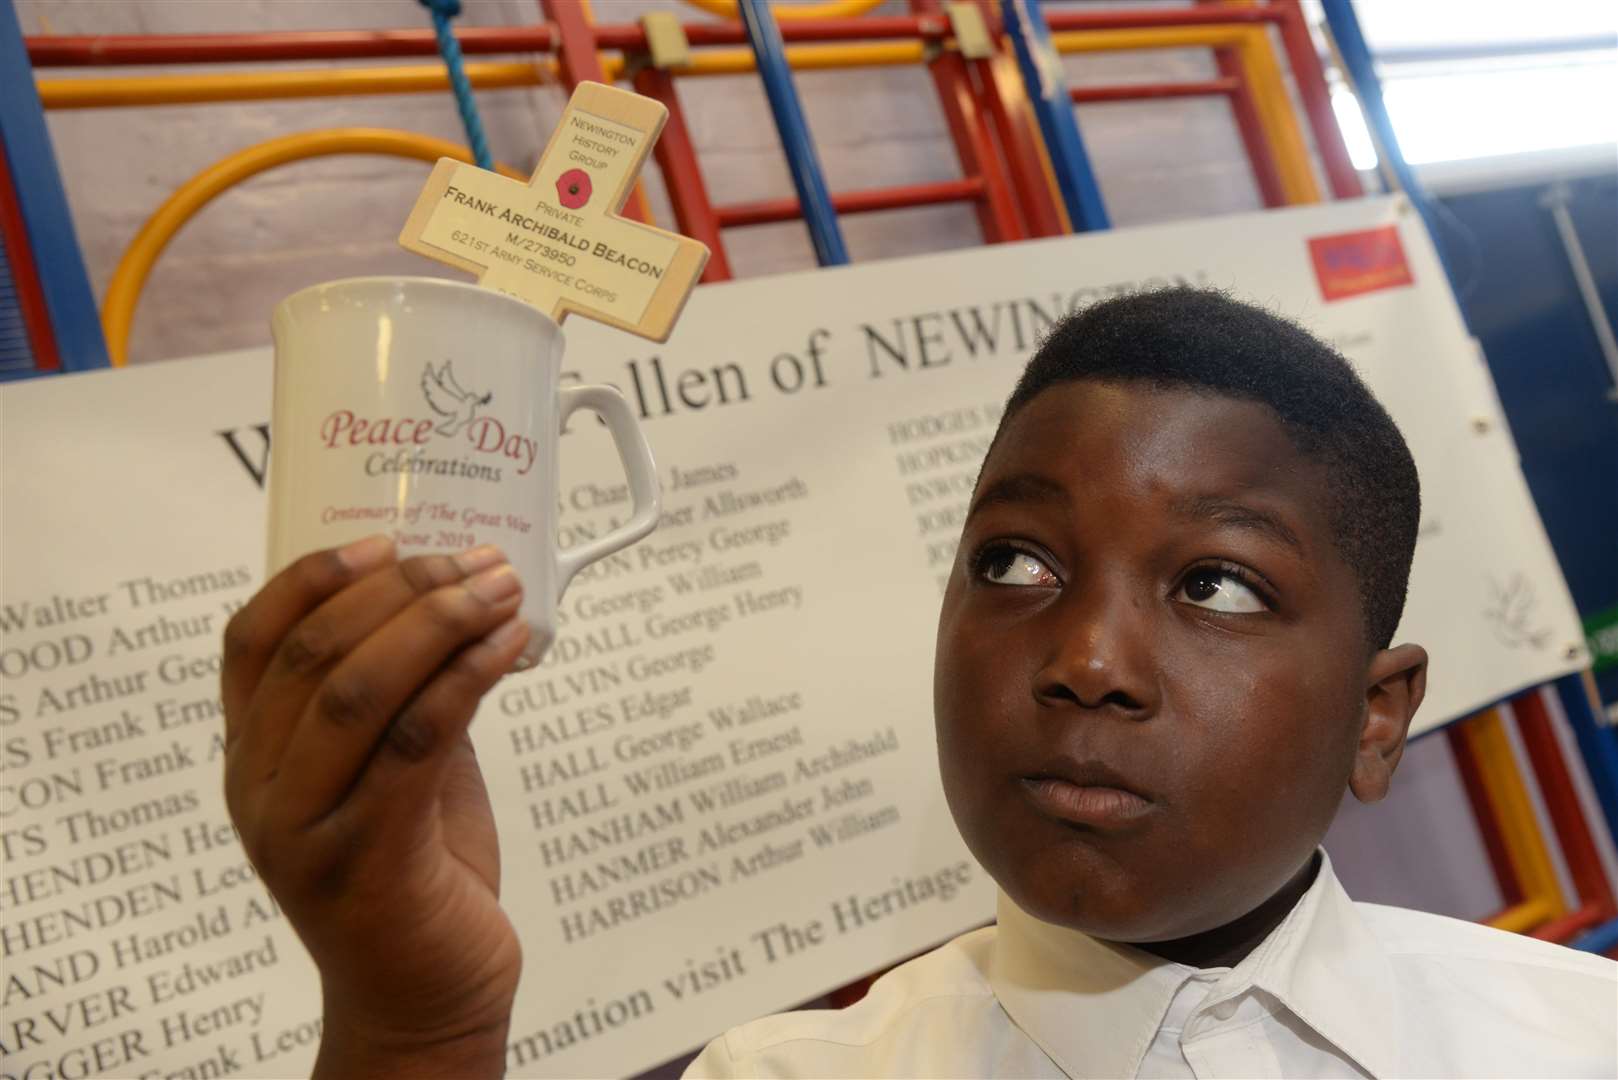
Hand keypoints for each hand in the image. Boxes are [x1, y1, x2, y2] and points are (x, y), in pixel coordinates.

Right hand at [222, 536, 530, 1078]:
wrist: (426, 996)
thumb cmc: (416, 873)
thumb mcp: (394, 769)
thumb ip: (400, 698)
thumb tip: (453, 604)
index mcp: (254, 758)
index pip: (251, 643)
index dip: (311, 578)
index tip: (386, 539)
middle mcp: (261, 791)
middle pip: (314, 654)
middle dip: (401, 591)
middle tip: (475, 562)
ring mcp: (305, 830)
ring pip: (359, 692)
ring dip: (438, 624)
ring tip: (500, 589)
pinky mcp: (366, 860)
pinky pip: (415, 743)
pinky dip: (466, 679)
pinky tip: (509, 647)